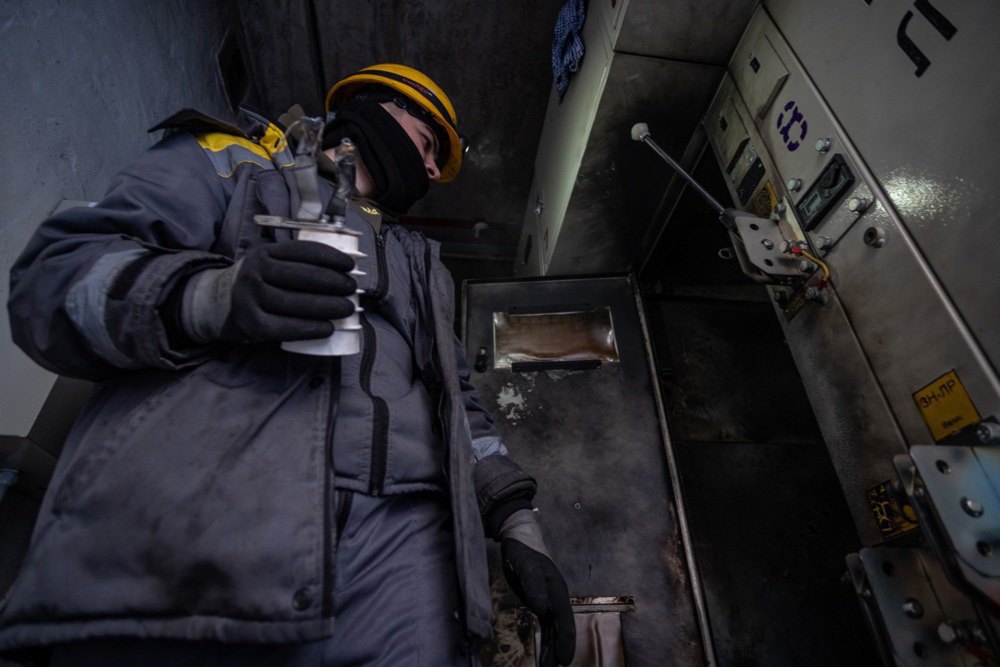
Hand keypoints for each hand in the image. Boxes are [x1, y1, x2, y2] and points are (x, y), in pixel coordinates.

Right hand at [182, 241, 355, 343]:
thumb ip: (295, 262)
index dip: (330, 257)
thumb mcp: (269, 262)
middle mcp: (255, 273)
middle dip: (333, 282)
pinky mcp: (251, 325)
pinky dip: (310, 329)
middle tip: (352, 289)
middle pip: (302, 277)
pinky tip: (327, 328)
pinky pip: (285, 328)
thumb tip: (342, 270)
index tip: (350, 265)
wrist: (218, 303)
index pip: (302, 252)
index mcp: (264, 254)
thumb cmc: (258, 282)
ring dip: (327, 306)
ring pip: (295, 303)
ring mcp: (250, 299)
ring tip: (346, 308)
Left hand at [500, 511, 574, 665]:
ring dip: (553, 648)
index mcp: (557, 589)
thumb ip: (534, 586)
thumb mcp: (526, 566)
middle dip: (560, 649)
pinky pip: (547, 625)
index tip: (564, 660)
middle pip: (562, 628)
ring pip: (555, 629)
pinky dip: (547, 640)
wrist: (519, 539)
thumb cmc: (523, 551)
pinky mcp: (540, 601)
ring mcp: (549, 600)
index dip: (565, 640)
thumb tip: (542, 609)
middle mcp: (556, 597)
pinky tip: (544, 653)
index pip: (564, 619)